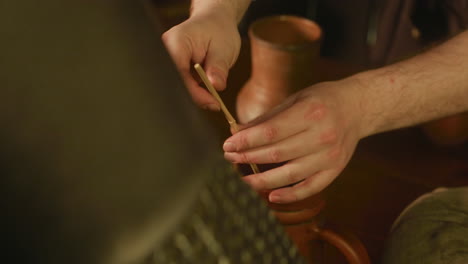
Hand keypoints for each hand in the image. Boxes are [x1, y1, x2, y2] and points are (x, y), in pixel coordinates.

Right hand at [162, 9, 240, 110]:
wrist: (214, 23)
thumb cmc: (218, 30)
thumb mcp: (224, 48)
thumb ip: (218, 68)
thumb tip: (216, 86)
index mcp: (176, 42)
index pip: (180, 74)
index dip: (195, 92)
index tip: (213, 103)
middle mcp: (166, 51)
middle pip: (175, 84)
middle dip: (195, 96)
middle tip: (214, 103)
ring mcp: (167, 61)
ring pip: (177, 87)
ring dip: (195, 93)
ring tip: (212, 88)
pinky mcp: (172, 70)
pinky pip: (180, 85)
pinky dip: (194, 90)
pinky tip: (205, 86)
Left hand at [223, 80, 363, 202]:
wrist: (358, 108)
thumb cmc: (322, 100)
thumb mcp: (295, 99)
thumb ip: (267, 118)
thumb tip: (237, 132)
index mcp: (310, 113)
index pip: (270, 132)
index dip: (246, 141)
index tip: (227, 144)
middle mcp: (322, 136)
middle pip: (276, 153)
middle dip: (248, 157)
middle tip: (229, 158)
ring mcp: (330, 156)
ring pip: (289, 174)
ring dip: (261, 180)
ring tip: (241, 179)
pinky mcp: (335, 170)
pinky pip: (310, 188)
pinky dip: (290, 194)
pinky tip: (270, 196)